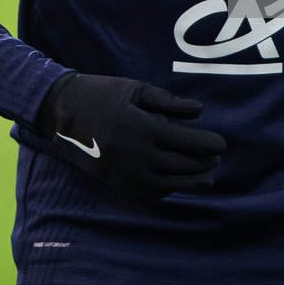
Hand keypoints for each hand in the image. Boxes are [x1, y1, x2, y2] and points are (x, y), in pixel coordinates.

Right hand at [33, 73, 226, 200]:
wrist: (61, 113)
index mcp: (144, 128)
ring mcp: (126, 174)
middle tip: (215, 157)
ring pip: (170, 185)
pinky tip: (177, 183)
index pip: (189, 142)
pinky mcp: (117, 185)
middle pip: (183, 165)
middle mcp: (137, 155)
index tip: (222, 144)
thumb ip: (169, 103)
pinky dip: (168, 191)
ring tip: (206, 176)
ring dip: (191, 182)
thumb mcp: (135, 90)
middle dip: (204, 162)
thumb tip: (199, 112)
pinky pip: (149, 194)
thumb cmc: (102, 94)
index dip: (210, 144)